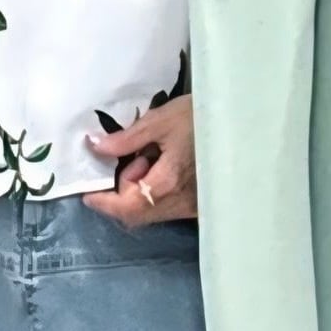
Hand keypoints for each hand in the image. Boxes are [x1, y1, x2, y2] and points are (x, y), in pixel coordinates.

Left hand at [81, 93, 196, 223]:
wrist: (241, 121)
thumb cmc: (201, 116)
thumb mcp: (160, 121)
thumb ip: (126, 139)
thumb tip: (96, 147)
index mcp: (167, 183)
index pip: (127, 206)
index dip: (104, 203)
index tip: (89, 194)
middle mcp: (181, 203)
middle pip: (138, 214)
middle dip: (124, 193)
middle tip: (134, 159)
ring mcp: (193, 207)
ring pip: (153, 212)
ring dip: (140, 192)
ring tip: (152, 158)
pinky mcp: (200, 204)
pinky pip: (169, 208)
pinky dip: (156, 193)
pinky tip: (165, 167)